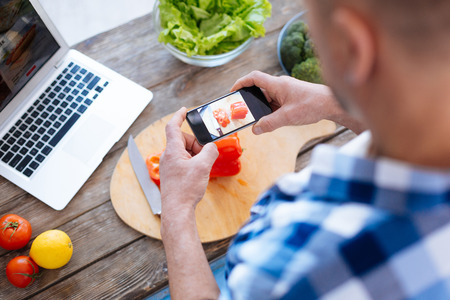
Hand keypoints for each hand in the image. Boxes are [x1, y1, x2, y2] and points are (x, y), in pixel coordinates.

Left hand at [159, 107, 218, 216]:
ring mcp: (169, 166)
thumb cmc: (186, 189)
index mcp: (172, 150)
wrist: (177, 210)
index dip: (179, 116)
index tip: (184, 110)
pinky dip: (193, 163)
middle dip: (196, 144)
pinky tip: (198, 174)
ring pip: (184, 152)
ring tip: (202, 167)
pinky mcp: (172, 174)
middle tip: (205, 155)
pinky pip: (184, 161)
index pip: (173, 127)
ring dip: (195, 155)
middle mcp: (168, 156)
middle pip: (183, 140)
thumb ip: (209, 151)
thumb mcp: (203, 166)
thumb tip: (211, 148)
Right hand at [231, 71, 350, 133]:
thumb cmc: (313, 105)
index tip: (232, 92)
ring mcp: (286, 91)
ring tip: (255, 119)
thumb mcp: (288, 117)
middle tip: (241, 111)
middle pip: (258, 89)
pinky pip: (275, 102)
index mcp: (277, 84)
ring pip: (267, 98)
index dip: (241, 83)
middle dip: (249, 100)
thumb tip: (255, 129)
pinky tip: (270, 120)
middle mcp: (280, 85)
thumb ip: (269, 123)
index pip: (254, 77)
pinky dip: (270, 110)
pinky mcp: (290, 98)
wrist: (332, 104)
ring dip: (261, 107)